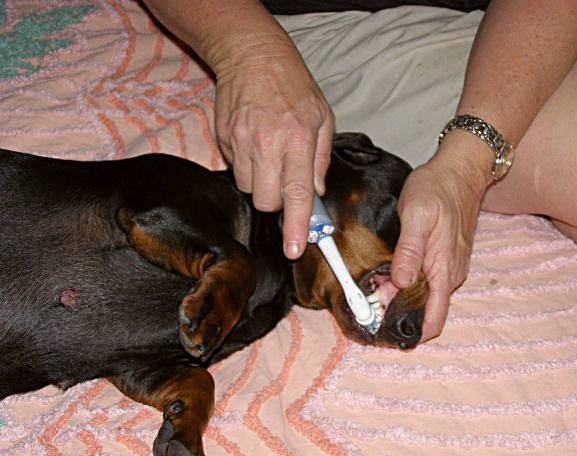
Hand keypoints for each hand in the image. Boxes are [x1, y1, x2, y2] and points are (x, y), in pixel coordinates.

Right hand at [213, 38, 334, 259]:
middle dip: (276, 202)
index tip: (295, 249)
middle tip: (284, 182)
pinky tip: (254, 145)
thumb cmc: (293, 85)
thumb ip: (321, 159)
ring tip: (268, 157)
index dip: (298, 225)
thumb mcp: (322, 117)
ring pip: (248, 189)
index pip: (298, 193)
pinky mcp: (224, 139)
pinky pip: (234, 170)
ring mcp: (241, 142)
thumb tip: (316, 192)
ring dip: (260, 184)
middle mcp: (268, 144)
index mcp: (298, 139)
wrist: (252, 55)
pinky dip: (246, 167)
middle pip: (266, 201)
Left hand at [391, 132, 492, 340]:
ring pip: (423, 295)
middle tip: (367, 303)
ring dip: (399, 296)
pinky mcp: (445, 257)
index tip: (384, 333)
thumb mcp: (417, 216)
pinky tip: (387, 271)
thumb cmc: (438, 189)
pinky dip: (406, 281)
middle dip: (397, 312)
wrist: (460, 170)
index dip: (410, 333)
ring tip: (372, 286)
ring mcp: (449, 266)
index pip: (433, 320)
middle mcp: (450, 275)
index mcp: (444, 271)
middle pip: (424, 310)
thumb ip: (409, 251)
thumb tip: (400, 283)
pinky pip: (425, 280)